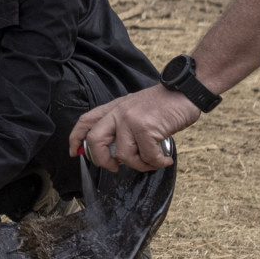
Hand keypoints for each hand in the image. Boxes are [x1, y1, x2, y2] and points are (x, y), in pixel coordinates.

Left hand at [68, 85, 197, 172]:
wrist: (185, 91)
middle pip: (94, 142)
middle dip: (101, 160)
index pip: (86, 122)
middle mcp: (118, 112)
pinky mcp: (145, 128)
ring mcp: (130, 120)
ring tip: (153, 161)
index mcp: (113, 108)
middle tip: (114, 167)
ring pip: (123, 156)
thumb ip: (122, 124)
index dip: (75, 139)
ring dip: (139, 165)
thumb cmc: (164, 104)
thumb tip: (116, 153)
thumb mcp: (135, 109)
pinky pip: (146, 157)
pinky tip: (165, 159)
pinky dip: (157, 163)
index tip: (74, 152)